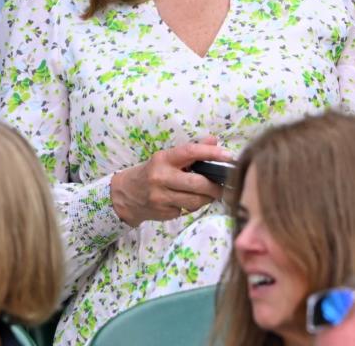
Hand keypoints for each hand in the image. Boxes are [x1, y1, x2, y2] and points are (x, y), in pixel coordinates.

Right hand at [110, 137, 232, 226]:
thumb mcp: (168, 158)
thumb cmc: (153, 172)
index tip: (228, 156)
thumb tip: (214, 140)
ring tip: (210, 194)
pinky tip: (191, 200)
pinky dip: (194, 206)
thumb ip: (192, 151)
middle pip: (196, 183)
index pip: (190, 152)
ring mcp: (160, 197)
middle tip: (226, 186)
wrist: (126, 195)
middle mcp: (160, 177)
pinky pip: (187, 210)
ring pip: (194, 200)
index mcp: (164, 159)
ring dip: (207, 198)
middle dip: (215, 186)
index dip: (211, 153)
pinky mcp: (162, 213)